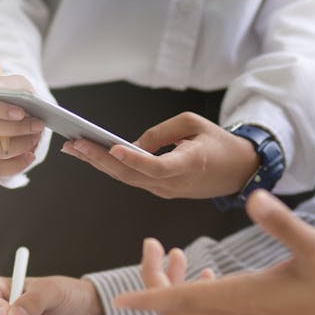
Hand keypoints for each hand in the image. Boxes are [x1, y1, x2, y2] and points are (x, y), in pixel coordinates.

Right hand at [0, 75, 45, 177]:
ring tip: (35, 140)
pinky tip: (29, 156)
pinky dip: (14, 166)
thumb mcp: (14, 86)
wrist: (12, 116)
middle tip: (38, 126)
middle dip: (15, 129)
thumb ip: (4, 85)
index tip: (20, 113)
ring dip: (17, 147)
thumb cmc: (13, 99)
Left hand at [60, 112, 259, 198]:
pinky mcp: (163, 191)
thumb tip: (132, 145)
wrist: (239, 171)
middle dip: (100, 159)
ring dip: (100, 165)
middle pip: (132, 175)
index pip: (156, 167)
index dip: (134, 159)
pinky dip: (113, 168)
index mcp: (189, 165)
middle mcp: (174, 184)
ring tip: (74, 148)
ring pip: (128, 180)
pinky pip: (134, 180)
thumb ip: (161, 133)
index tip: (113, 147)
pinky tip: (94, 156)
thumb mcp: (194, 123)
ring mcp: (167, 191)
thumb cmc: (218, 142)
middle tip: (74, 143)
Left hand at [115, 190, 314, 314]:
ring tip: (176, 254)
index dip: (149, 297)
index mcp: (242, 297)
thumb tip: (254, 196)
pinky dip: (194, 297)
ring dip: (173, 288)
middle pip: (175, 309)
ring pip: (189, 314)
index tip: (122, 298)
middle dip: (154, 280)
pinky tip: (208, 276)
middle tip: (152, 246)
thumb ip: (280, 221)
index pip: (182, 300)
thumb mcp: (313, 246)